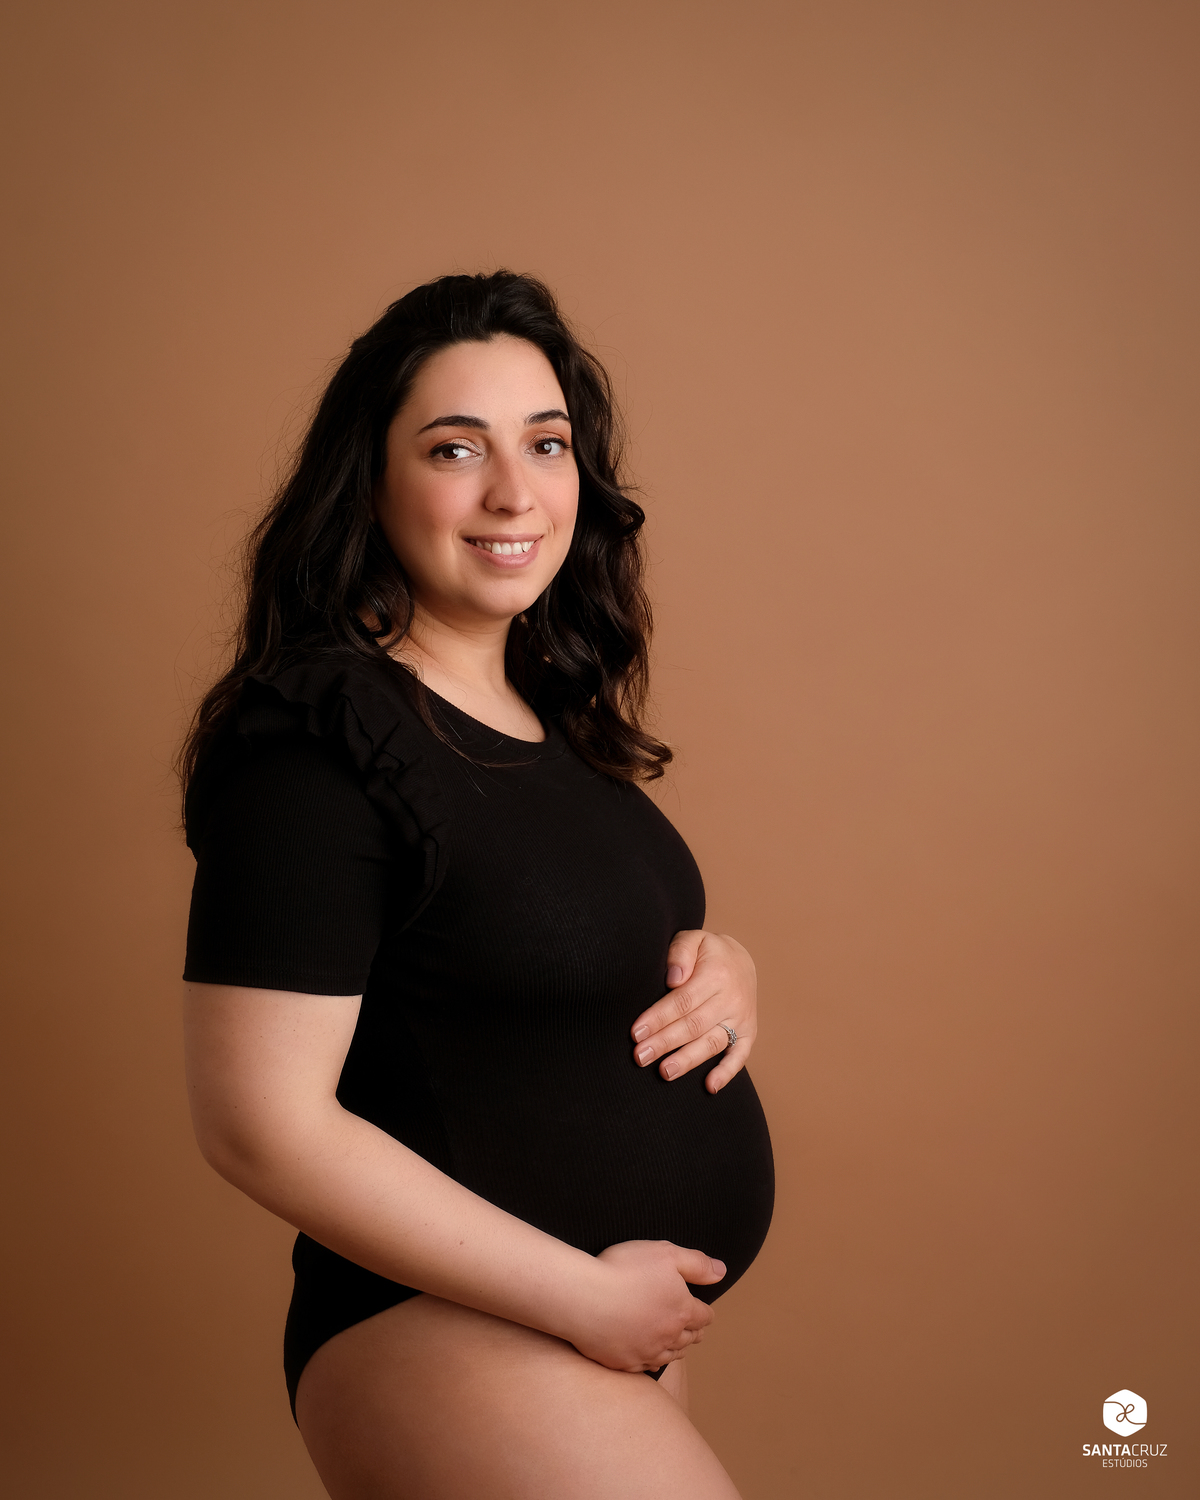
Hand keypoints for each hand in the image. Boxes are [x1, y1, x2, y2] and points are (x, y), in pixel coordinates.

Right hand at [565, 1240, 724, 1371]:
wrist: (583, 1297)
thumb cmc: (623, 1269)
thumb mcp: (665, 1254)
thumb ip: (697, 1263)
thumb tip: (722, 1271)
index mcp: (682, 1310)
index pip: (704, 1316)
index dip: (705, 1312)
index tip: (703, 1311)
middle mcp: (669, 1337)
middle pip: (690, 1339)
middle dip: (694, 1332)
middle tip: (693, 1328)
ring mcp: (646, 1353)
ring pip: (671, 1356)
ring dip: (677, 1348)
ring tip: (676, 1344)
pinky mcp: (624, 1363)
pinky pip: (646, 1366)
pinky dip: (652, 1360)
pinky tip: (649, 1355)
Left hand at [631, 929, 756, 1093]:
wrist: (740, 960)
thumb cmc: (707, 952)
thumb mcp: (693, 939)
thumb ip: (680, 953)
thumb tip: (673, 978)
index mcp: (717, 974)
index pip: (683, 1001)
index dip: (659, 1018)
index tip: (637, 1032)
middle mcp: (733, 998)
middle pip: (694, 1025)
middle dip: (665, 1042)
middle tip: (640, 1057)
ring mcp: (742, 1017)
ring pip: (712, 1043)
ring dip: (688, 1060)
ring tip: (664, 1072)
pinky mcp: (750, 1032)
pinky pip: (741, 1055)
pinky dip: (727, 1072)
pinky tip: (710, 1087)